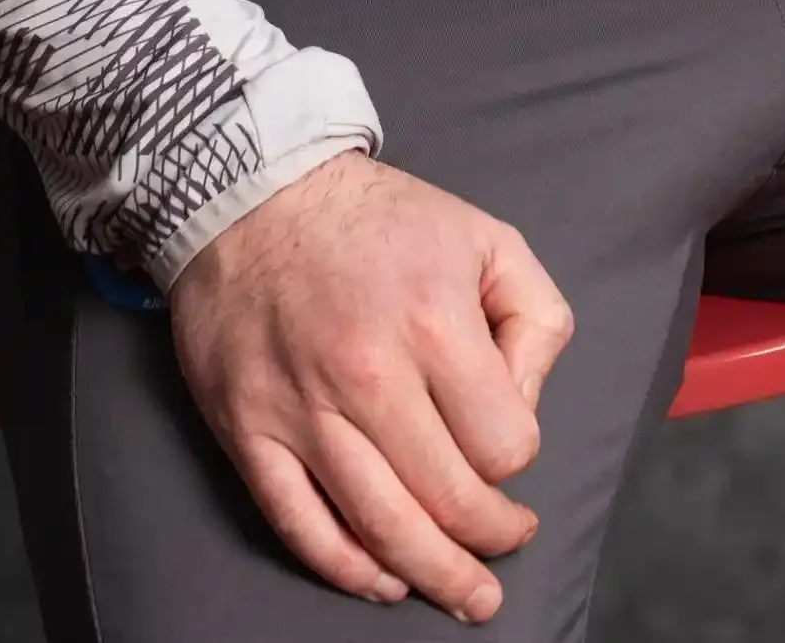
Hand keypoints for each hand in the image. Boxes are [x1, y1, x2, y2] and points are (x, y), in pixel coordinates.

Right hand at [167, 151, 575, 621]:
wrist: (253, 190)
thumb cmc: (380, 220)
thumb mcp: (488, 238)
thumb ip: (535, 320)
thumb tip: (525, 405)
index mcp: (434, 321)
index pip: (503, 444)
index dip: (517, 459)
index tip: (509, 450)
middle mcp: (368, 374)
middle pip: (448, 501)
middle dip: (490, 539)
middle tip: (506, 545)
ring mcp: (303, 411)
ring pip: (380, 530)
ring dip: (433, 576)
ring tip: (466, 594)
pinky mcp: (249, 432)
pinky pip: (301, 527)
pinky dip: (348, 570)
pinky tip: (384, 581)